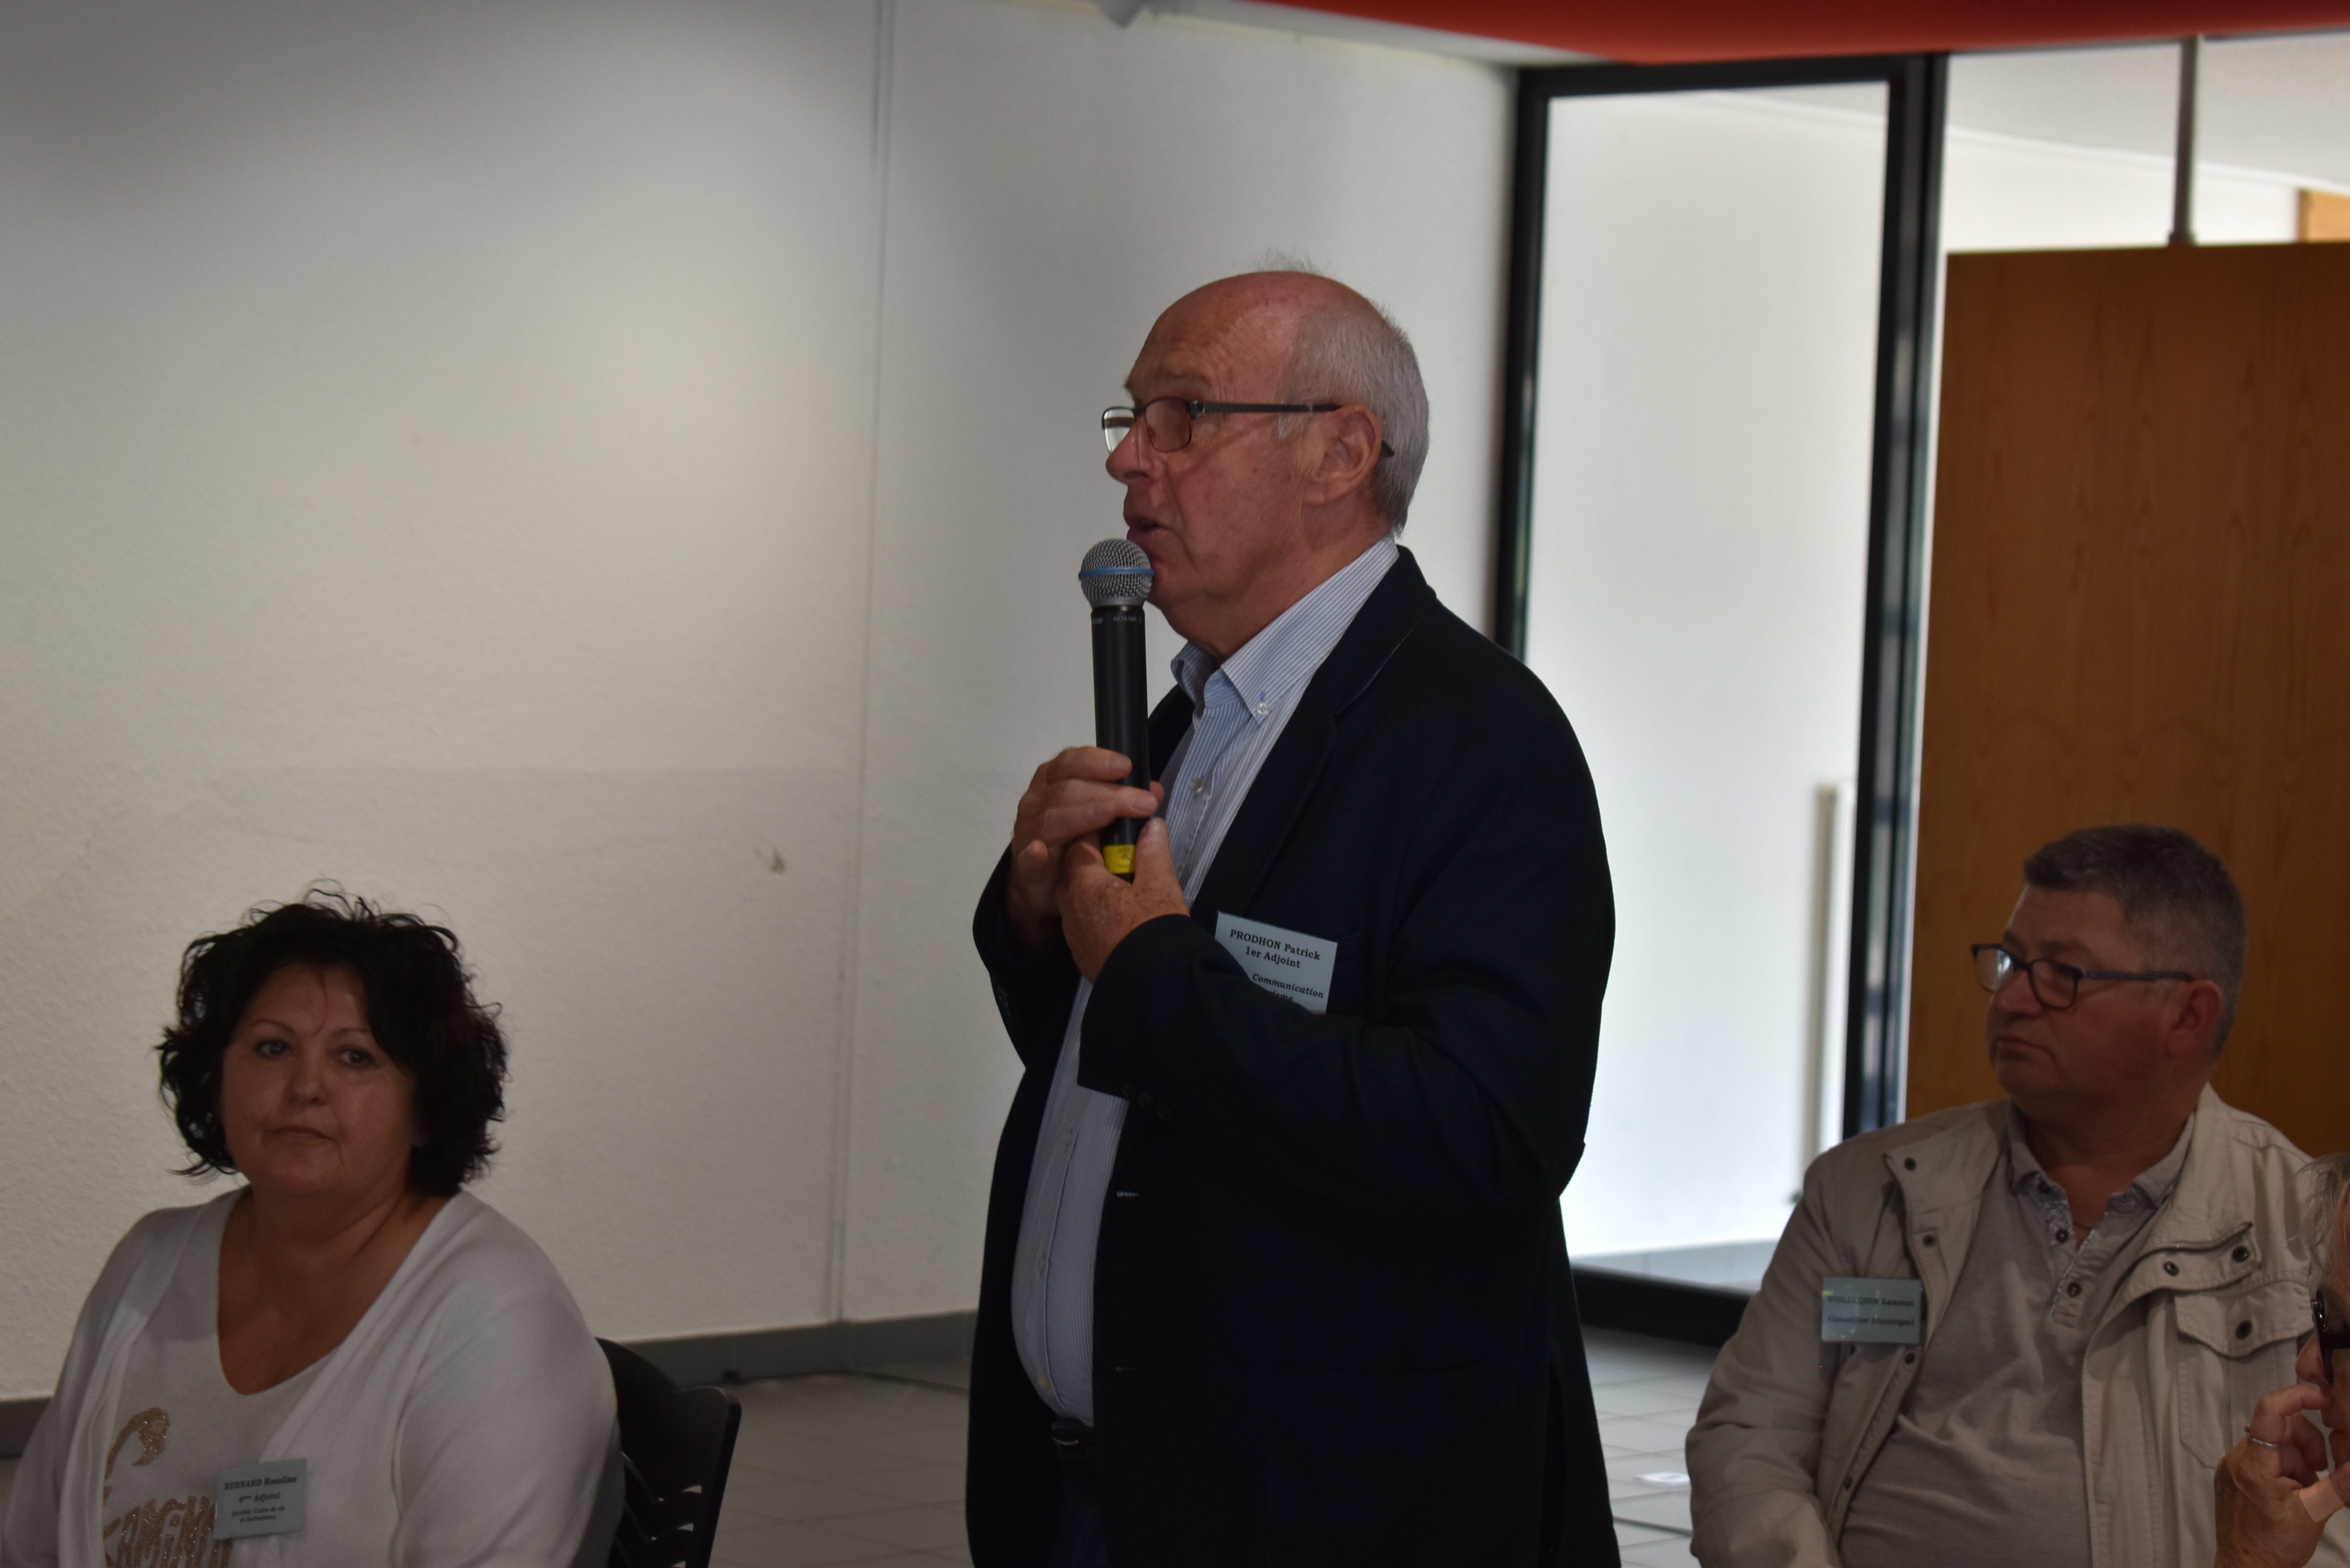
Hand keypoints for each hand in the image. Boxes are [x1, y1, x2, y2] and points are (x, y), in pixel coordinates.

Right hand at [1006, 748, 1162, 953]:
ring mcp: (1028, 830)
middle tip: (1143, 802)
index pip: (1071, 762)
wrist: (1041, 880)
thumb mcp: (1100, 814)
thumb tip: (1154, 791)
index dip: (1098, 762)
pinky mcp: (1025, 863)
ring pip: (1053, 818)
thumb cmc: (1072, 839)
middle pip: (1068, 789)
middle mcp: (1037, 800)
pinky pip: (1028, 857)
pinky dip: (1034, 854)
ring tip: (1113, 816)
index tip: (1127, 767)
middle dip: (1108, 794)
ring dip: (1087, 815)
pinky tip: (1041, 850)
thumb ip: (1123, 799)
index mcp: (1053, 780)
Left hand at [1058, 817, 1186, 980]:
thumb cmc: (1152, 931)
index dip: (1101, 832)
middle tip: (1128, 862)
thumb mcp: (1160, 885)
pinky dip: (1100, 915)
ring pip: (1081, 900)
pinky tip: (1124, 920)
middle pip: (1078, 872)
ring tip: (1129, 892)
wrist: (1148, 987)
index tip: (1119, 829)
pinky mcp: (1083, 955)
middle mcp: (1070, 906)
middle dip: (1099, 863)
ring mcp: (1074, 934)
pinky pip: (1087, 924)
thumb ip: (1153, 853)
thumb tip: (1152, 827)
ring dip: (1099, 891)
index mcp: (1084, 883)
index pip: (1082, 844)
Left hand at [2215, 1381, 2345, 1567]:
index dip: (2298, 1397)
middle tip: (2320, 1471)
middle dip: (2307, 1444)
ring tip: (2307, 1488)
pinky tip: (2295, 1491)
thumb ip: (2338, 1486)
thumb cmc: (2272, 1547)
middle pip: (2279, 1428)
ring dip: (2298, 1458)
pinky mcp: (2234, 1476)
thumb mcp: (2313, 1514)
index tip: (2322, 1398)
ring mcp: (2233, 1467)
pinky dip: (2285, 1468)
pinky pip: (2264, 1457)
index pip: (2270, 1410)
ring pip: (2275, 1443)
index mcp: (2254, 1463)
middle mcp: (2237, 1458)